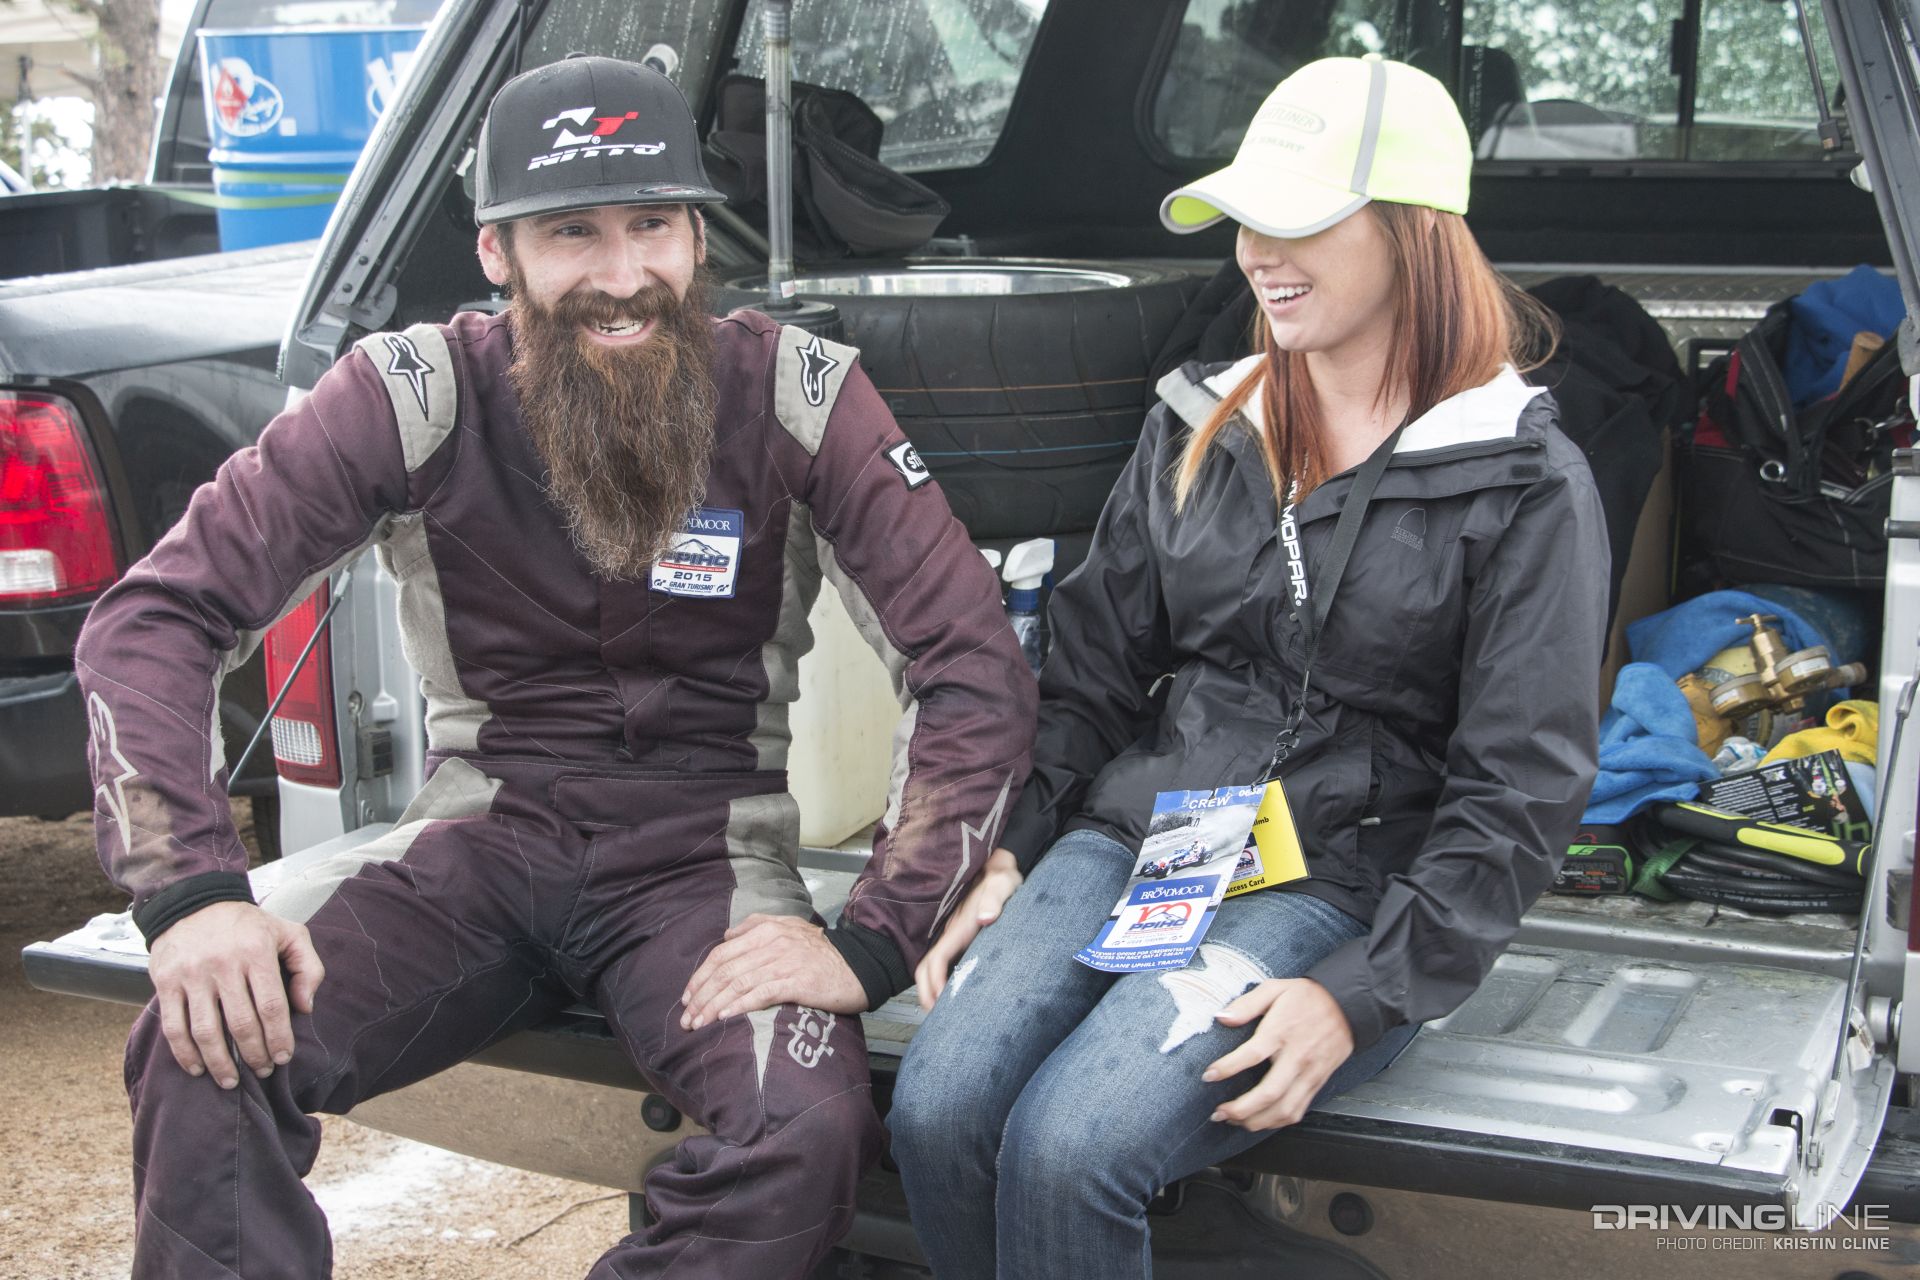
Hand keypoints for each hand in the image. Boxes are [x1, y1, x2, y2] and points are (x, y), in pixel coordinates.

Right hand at [147, 901, 324, 1088]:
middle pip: (241, 1023)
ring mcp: (191, 975)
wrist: (193, 901)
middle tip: (262, 1071)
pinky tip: (197, 1068)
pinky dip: (184, 1053)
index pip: (272, 1006)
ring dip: (219, 1062)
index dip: (279, 1038)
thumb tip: (305, 1008)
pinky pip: (174, 1026)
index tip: (283, 1058)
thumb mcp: (288, 933)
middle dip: (254, 1055)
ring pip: (205, 1030)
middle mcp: (223, 964)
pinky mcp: (166, 982)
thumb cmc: (248, 925)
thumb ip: (308, 967)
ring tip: (231, 1081)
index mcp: (257, 952)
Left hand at [679, 914, 865, 1029]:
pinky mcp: (797, 982)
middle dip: (700, 996)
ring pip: (737, 984)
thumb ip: (757, 925)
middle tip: (686, 1018)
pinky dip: (738, 1006)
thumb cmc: (823, 952)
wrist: (860, 964)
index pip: (722, 953)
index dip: (700, 976)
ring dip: (713, 1006)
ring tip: (699, 1024)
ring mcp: (784, 962)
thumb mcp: (790, 927)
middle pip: (725, 970)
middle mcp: (772, 943)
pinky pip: (760, 994)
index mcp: (767, 930)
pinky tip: (724, 1018)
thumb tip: (728, 935)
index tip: (687, 997)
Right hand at [914, 847, 1020, 1010]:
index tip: (939, 1003)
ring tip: (940, 1011)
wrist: (998, 866)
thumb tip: (986, 917)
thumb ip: (995, 898)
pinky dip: (940, 979)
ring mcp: (954, 935)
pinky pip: (943, 961)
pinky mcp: (960, 936)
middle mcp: (952, 932)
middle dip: (926, 993)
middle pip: (926, 967)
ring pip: (932, 965)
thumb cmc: (1003, 877)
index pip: (937, 959)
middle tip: (935, 1017)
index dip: (934, 983)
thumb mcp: (1003, 884)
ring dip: (930, 988)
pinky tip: (952, 991)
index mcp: (959, 926)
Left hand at [1202, 978, 1352, 1130]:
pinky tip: (1261, 1120)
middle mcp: (1297, 1056)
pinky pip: (1298, 1110)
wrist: (1348, 1004)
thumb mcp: (1275, 988)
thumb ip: (1246, 1004)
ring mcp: (1310, 1073)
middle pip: (1269, 1093)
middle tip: (1219, 1113)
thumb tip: (1222, 1017)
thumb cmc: (1308, 997)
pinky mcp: (1318, 1082)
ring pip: (1284, 1109)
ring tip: (1235, 1121)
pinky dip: (1277, 1121)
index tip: (1209, 1076)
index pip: (1252, 1055)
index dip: (1227, 1068)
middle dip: (1241, 1109)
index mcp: (1282, 1031)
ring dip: (1257, 1121)